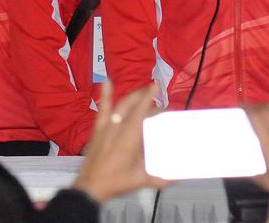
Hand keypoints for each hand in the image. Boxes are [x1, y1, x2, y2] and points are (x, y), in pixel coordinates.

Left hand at [72, 82, 166, 202]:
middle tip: (155, 92)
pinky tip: (106, 82)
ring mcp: (105, 128)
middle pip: (131, 106)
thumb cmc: (116, 182)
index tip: (155, 87)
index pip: (140, 113)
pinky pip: (102, 110)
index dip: (148, 98)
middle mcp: (116, 128)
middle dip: (143, 96)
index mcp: (128, 138)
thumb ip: (162, 178)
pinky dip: (104, 96)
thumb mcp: (142, 180)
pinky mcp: (97, 130)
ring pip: (118, 106)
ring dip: (131, 97)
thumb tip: (178, 178)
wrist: (90, 186)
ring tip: (142, 91)